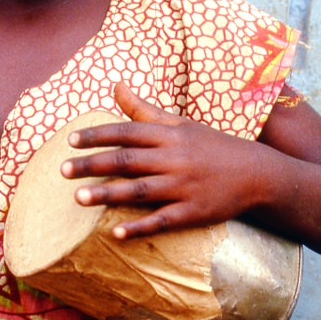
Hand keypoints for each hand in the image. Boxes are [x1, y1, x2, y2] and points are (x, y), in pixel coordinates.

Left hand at [60, 82, 263, 238]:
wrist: (257, 174)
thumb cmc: (211, 146)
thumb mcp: (180, 123)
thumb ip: (143, 109)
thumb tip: (115, 86)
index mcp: (169, 135)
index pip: (127, 131)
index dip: (98, 135)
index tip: (70, 140)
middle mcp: (174, 159)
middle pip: (128, 160)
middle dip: (94, 164)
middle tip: (62, 169)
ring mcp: (184, 187)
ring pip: (140, 190)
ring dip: (108, 194)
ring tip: (78, 198)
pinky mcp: (194, 212)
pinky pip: (163, 220)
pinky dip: (140, 227)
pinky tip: (116, 233)